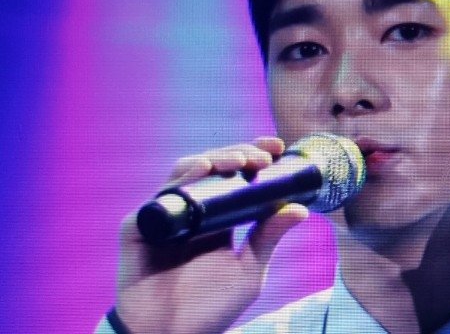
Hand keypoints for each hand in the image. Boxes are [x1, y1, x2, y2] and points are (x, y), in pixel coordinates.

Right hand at [115, 137, 307, 333]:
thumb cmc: (210, 311)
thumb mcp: (248, 272)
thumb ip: (269, 238)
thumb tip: (301, 208)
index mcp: (216, 218)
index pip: (234, 175)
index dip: (252, 154)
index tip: (276, 147)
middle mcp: (189, 211)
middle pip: (212, 166)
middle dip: (238, 153)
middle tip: (261, 157)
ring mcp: (164, 216)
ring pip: (186, 171)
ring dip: (214, 158)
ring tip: (238, 162)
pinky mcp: (139, 226)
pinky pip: (160, 196)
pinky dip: (182, 178)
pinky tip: (201, 170)